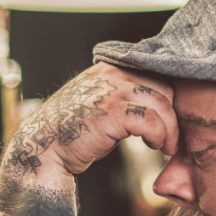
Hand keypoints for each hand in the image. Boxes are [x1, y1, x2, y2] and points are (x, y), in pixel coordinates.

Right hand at [6, 62, 177, 176]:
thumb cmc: (73, 131)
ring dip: (169, 130)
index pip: (155, 75)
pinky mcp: (114, 112)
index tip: (169, 120)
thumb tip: (158, 105)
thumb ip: (124, 96)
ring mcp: (113, 90)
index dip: (167, 99)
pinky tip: (154, 146)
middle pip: (164, 89)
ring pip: (162, 105)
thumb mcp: (100, 103)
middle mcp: (113, 73)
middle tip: (169, 137)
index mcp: (110, 68)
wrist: (44, 147)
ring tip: (165, 146)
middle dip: (172, 115)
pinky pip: (152, 121)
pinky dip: (160, 137)